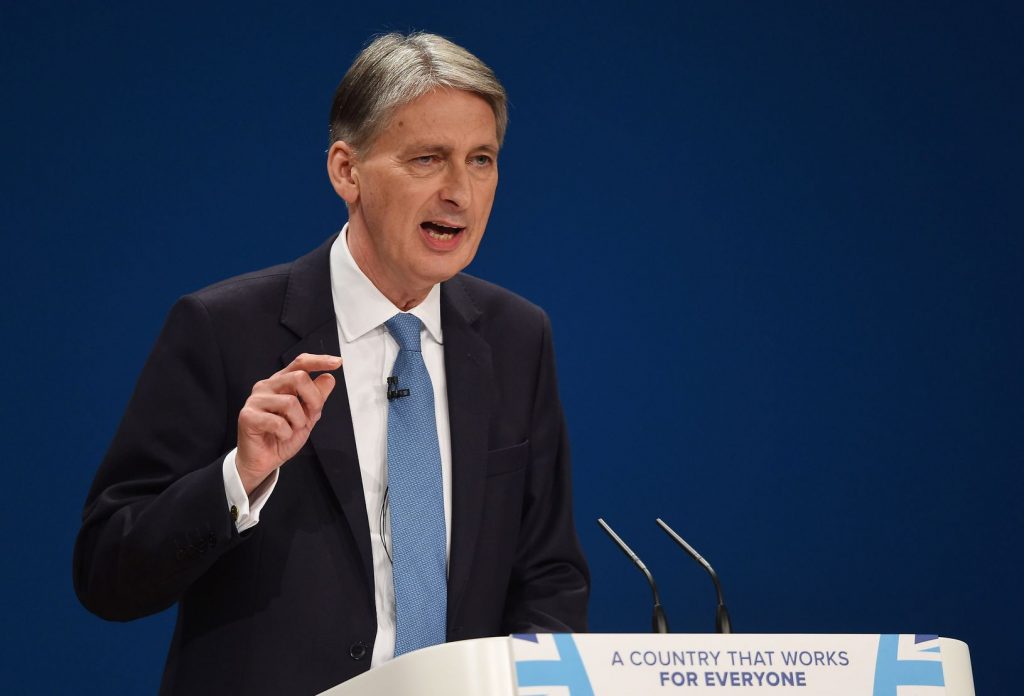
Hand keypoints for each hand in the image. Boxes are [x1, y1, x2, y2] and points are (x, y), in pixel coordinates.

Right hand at [236, 353, 341, 493]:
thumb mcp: (308, 417)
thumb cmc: (282, 437)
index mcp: (281, 382)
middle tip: (311, 416)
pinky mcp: (247, 416)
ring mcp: (256, 400)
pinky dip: (285, 433)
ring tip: (290, 430)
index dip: (319, 361)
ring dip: (298, 422)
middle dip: (314, 400)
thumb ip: (317, 398)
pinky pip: (277, 422)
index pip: (300, 363)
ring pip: (290, 402)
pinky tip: (279, 436)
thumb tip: (329, 378)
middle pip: (299, 378)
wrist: (263, 461)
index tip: (338, 362)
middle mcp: (267, 386)